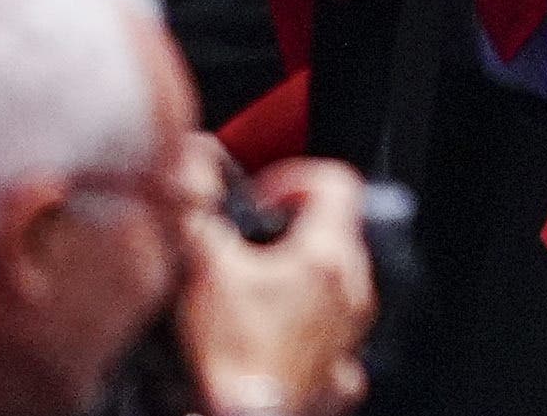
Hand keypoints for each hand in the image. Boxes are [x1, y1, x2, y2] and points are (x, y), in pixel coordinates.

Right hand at [175, 157, 375, 415]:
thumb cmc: (233, 357)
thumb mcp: (206, 272)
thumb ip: (202, 221)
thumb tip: (193, 188)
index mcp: (328, 253)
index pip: (335, 181)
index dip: (293, 178)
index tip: (261, 197)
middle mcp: (354, 287)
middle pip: (332, 233)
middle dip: (288, 232)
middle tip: (246, 247)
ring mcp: (352, 328)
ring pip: (331, 284)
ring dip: (295, 280)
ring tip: (249, 294)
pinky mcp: (341, 369)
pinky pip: (326, 333)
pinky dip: (300, 327)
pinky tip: (266, 337)